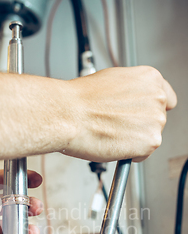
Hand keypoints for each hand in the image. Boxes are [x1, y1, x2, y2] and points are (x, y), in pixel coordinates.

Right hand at [62, 65, 176, 161]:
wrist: (68, 115)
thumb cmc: (81, 100)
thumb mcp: (111, 81)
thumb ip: (130, 91)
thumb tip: (129, 102)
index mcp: (150, 79)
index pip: (166, 98)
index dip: (149, 110)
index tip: (141, 115)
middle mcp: (157, 97)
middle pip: (157, 119)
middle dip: (139, 125)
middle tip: (117, 126)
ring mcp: (156, 120)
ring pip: (150, 136)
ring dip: (134, 139)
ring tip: (111, 134)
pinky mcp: (150, 142)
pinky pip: (143, 153)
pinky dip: (130, 154)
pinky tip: (113, 144)